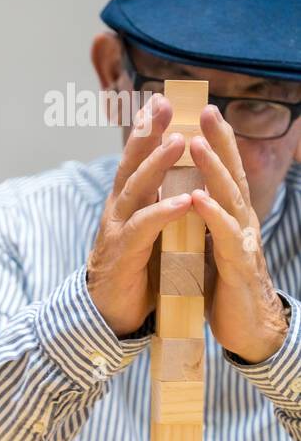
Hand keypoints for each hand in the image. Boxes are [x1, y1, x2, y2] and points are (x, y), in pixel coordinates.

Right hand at [88, 94, 196, 335]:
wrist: (107, 313)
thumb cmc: (134, 271)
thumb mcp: (147, 231)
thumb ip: (155, 205)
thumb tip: (175, 179)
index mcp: (125, 204)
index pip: (134, 160)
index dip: (145, 131)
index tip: (158, 102)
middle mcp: (117, 211)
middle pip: (130, 165)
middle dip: (146, 134)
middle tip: (163, 106)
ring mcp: (116, 231)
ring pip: (135, 190)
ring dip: (157, 165)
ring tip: (178, 142)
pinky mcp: (123, 255)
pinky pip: (143, 229)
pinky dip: (163, 213)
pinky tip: (183, 200)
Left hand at [188, 106, 288, 362]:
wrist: (248, 330)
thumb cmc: (227, 285)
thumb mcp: (213, 245)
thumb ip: (206, 220)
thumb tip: (192, 193)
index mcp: (231, 217)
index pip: (223, 173)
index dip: (216, 141)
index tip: (201, 111)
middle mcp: (241, 223)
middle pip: (230, 175)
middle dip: (220, 140)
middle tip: (208, 110)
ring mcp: (242, 243)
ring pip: (228, 198)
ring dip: (212, 170)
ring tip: (196, 143)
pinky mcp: (236, 267)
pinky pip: (223, 237)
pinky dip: (212, 215)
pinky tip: (198, 198)